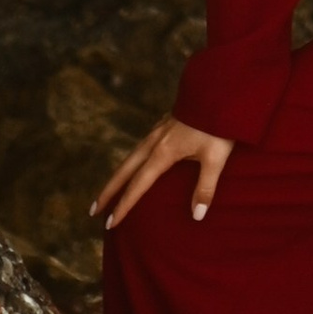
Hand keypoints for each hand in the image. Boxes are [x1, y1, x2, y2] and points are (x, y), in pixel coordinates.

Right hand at [95, 118, 234, 230]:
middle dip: (108, 191)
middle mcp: (154, 142)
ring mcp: (157, 131)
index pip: (137, 186)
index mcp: (162, 153)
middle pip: (124, 171)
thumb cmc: (219, 126)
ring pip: (130, 157)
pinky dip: (132, 160)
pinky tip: (137, 161)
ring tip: (110, 189)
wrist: (219, 90)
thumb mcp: (216, 159)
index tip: (109, 223)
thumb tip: (197, 216)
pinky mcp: (164, 124)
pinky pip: (141, 147)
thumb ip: (205, 188)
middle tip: (93, 210)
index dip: (123, 205)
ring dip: (118, 175)